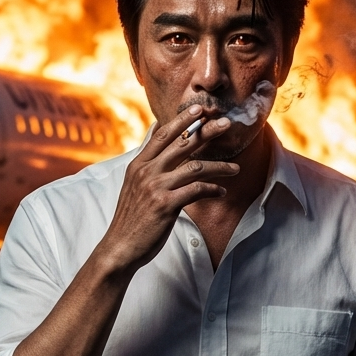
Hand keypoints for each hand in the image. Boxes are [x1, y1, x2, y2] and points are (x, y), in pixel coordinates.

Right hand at [97, 105, 237, 274]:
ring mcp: (156, 187)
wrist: (120, 246)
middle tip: (225, 124)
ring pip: (195, 166)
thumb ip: (146, 163)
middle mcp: (146, 171)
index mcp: (138, 164)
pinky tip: (221, 191)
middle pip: (182, 143)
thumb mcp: (133, 186)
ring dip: (219, 166)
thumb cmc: (131, 218)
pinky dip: (212, 189)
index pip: (163, 134)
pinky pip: (196, 190)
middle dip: (206, 131)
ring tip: (235, 168)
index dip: (182, 120)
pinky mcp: (166, 205)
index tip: (200, 109)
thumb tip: (156, 138)